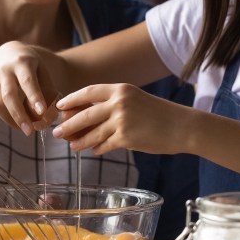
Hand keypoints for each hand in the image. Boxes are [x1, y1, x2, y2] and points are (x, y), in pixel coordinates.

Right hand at [0, 41, 60, 134]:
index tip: (42, 112)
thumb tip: (50, 114)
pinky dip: (7, 118)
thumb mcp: (42, 70)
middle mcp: (4, 70)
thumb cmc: (31, 65)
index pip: (27, 81)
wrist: (7, 53)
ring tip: (26, 130)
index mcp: (21, 62)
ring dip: (12, 120)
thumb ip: (47, 89)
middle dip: (20, 115)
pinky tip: (19, 124)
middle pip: (9, 95)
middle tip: (30, 131)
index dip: (34, 97)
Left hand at [52, 83, 185, 154]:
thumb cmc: (159, 114)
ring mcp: (122, 121)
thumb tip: (86, 118)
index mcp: (121, 89)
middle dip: (68, 125)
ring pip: (92, 133)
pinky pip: (104, 145)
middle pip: (85, 115)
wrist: (182, 126)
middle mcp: (119, 103)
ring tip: (72, 146)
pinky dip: (97, 149)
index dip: (71, 100)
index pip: (88, 92)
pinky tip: (93, 150)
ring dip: (80, 141)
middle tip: (56, 132)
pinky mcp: (126, 138)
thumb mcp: (135, 100)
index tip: (59, 107)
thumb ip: (113, 105)